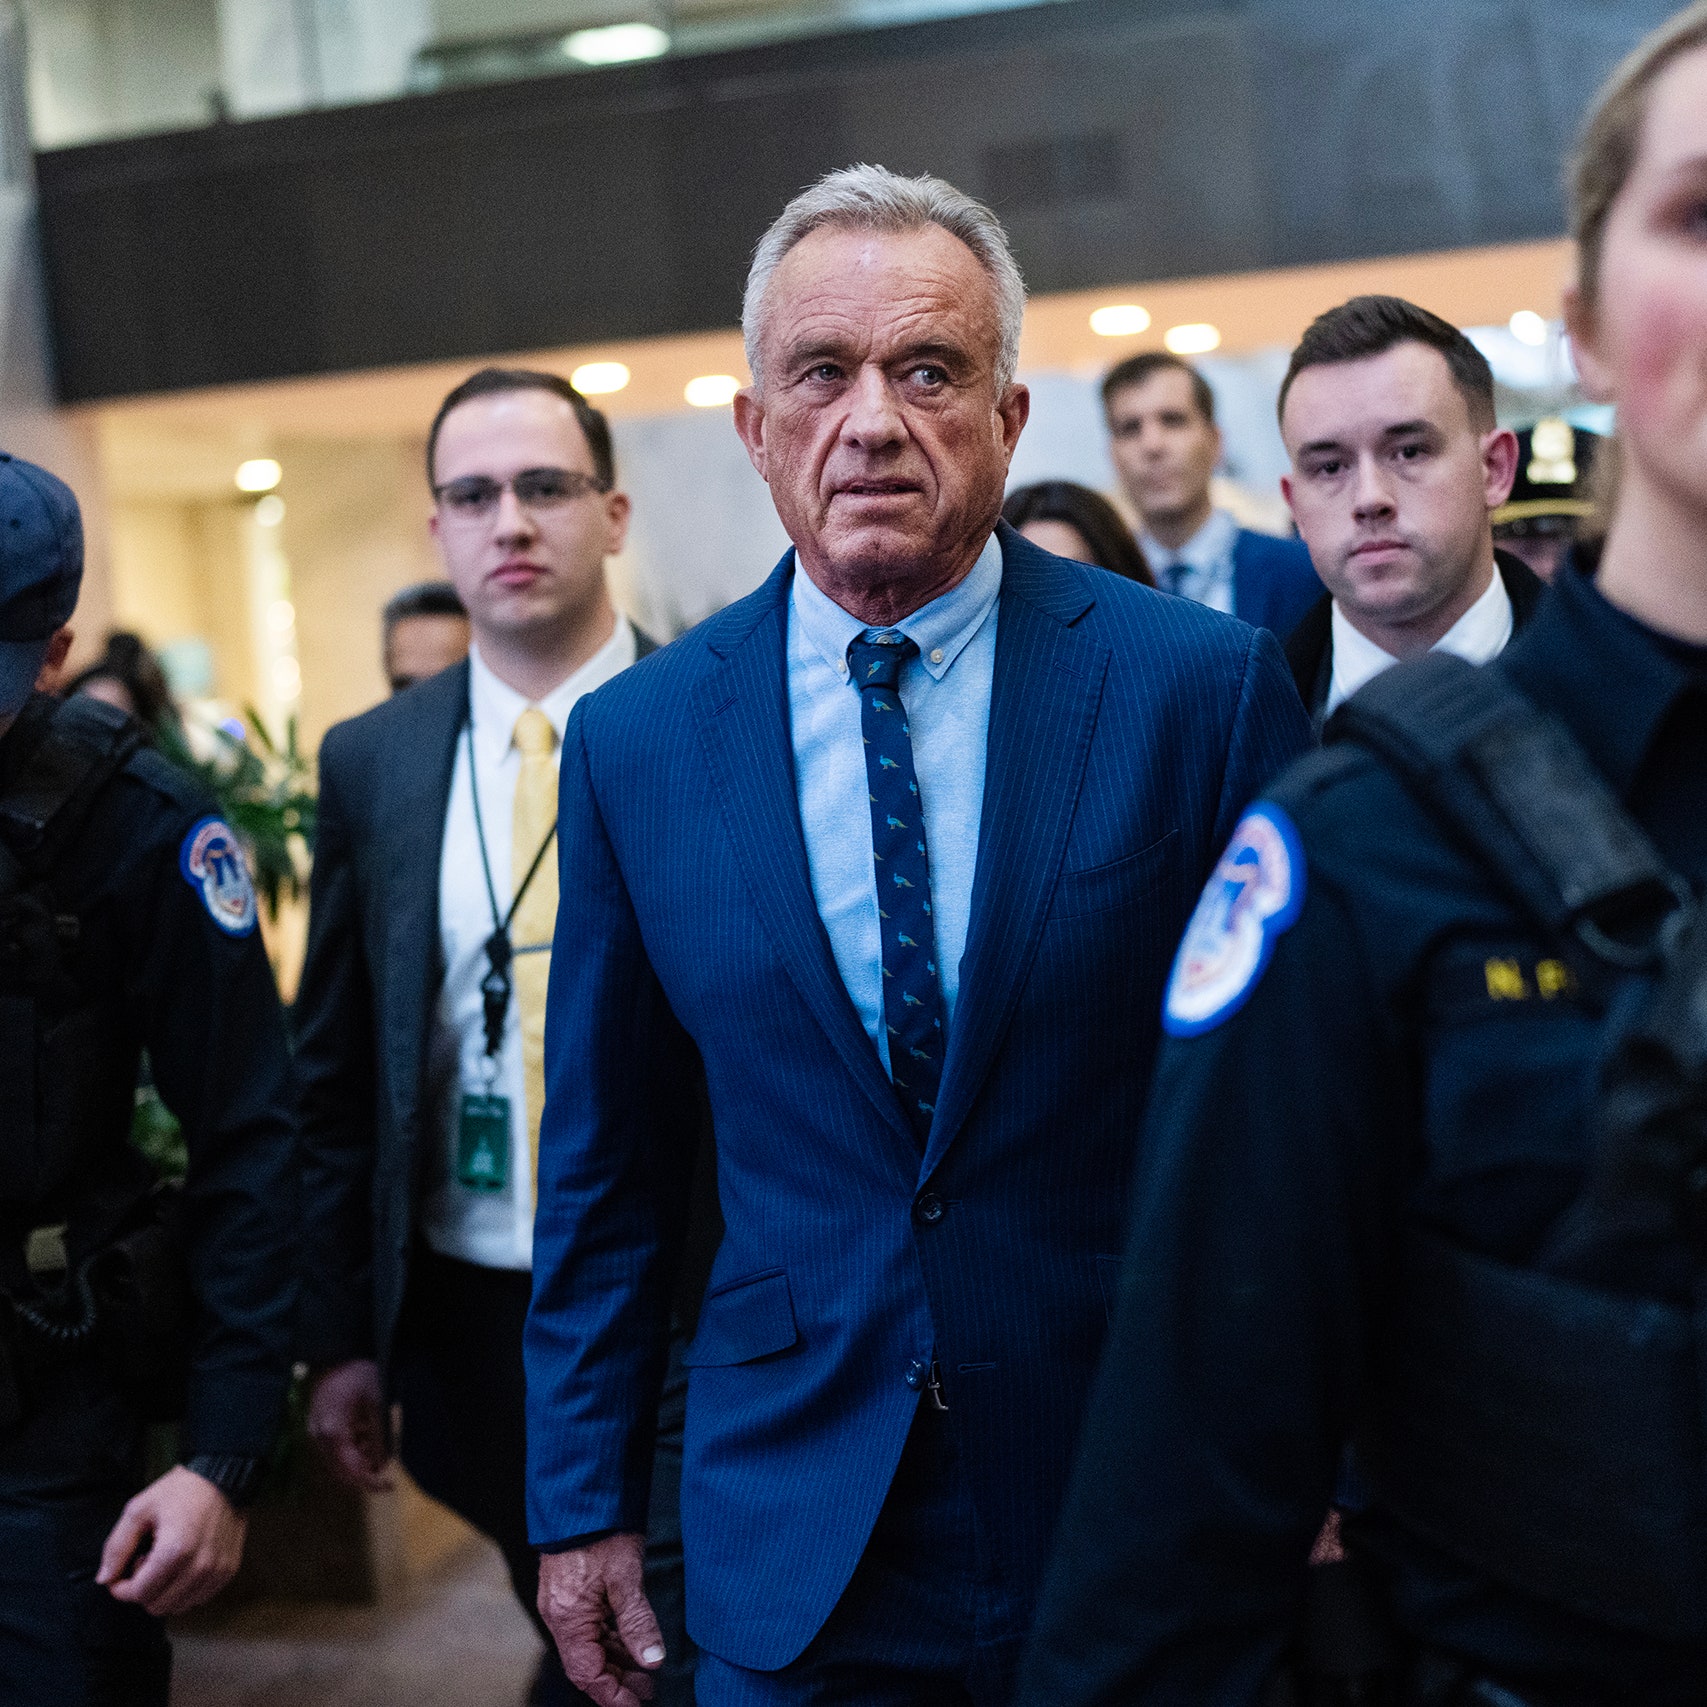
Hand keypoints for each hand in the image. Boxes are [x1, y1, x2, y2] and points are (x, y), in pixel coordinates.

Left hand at [97, 1465, 248, 1616]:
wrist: (225, 1475)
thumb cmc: (180, 1490)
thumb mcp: (139, 1509)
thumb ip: (117, 1547)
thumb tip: (104, 1579)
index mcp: (174, 1552)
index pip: (138, 1594)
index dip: (122, 1587)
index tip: (124, 1569)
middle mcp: (199, 1567)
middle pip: (157, 1606)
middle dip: (144, 1589)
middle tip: (147, 1561)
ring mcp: (217, 1571)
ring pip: (178, 1606)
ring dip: (166, 1591)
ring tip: (167, 1563)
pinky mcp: (229, 1570)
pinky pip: (199, 1598)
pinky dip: (186, 1589)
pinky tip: (185, 1565)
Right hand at [307, 1358, 393, 1490]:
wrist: (336, 1354)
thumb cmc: (358, 1373)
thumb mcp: (377, 1402)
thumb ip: (380, 1435)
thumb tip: (383, 1463)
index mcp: (332, 1432)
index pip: (351, 1469)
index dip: (370, 1481)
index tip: (389, 1486)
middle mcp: (319, 1437)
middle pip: (342, 1470)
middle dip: (365, 1473)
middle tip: (388, 1475)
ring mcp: (316, 1433)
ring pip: (339, 1461)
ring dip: (360, 1460)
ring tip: (380, 1446)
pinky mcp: (318, 1428)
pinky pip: (335, 1448)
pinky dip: (353, 1448)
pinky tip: (368, 1436)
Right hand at [538, 1533, 663, 1706]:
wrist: (583, 1495)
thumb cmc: (602, 1531)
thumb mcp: (626, 1577)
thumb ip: (637, 1622)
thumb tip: (653, 1660)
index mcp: (568, 1618)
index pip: (587, 1674)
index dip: (613, 1695)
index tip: (638, 1704)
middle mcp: (561, 1616)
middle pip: (587, 1664)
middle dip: (617, 1681)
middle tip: (649, 1688)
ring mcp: (564, 1604)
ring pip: (589, 1646)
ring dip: (616, 1660)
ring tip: (645, 1668)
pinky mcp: (571, 1592)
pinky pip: (589, 1628)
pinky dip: (610, 1639)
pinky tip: (630, 1642)